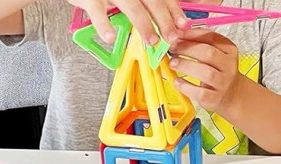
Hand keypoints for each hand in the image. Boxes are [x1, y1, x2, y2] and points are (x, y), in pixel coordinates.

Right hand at [66, 0, 186, 46]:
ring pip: (131, 5)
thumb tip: (169, 23)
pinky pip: (97, 11)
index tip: (183, 25)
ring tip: (152, 41)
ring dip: (144, 24)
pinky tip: (111, 38)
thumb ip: (146, 5)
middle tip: (171, 37)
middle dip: (164, 19)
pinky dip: (104, 25)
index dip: (174, 10)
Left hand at [169, 28, 244, 114]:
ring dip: (186, 66)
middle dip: (187, 49)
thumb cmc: (218, 71)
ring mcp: (223, 83)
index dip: (191, 34)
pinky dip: (186, 86)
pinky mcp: (215, 98)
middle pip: (208, 53)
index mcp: (229, 50)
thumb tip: (177, 34)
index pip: (211, 37)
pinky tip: (177, 81)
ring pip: (206, 73)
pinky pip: (200, 92)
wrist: (232, 95)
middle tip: (173, 48)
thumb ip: (200, 43)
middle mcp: (229, 66)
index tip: (176, 34)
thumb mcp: (215, 54)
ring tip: (173, 63)